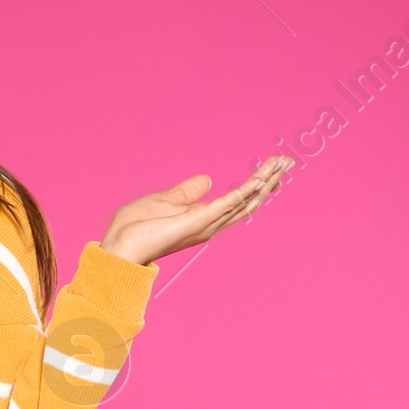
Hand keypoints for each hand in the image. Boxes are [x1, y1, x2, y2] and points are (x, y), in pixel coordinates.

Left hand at [99, 155, 293, 268]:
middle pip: (248, 200)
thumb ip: (188, 191)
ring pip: (243, 200)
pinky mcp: (198, 221)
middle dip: (268, 181)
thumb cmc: (136, 227)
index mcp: (202, 218)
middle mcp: (210, 223)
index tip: (271, 165)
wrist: (120, 245)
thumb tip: (208, 179)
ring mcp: (206, 223)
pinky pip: (227, 204)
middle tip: (287, 163)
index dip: (256, 183)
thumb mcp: (166, 200)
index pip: (237, 199)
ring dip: (264, 181)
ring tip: (281, 165)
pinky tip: (261, 180)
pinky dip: (245, 192)